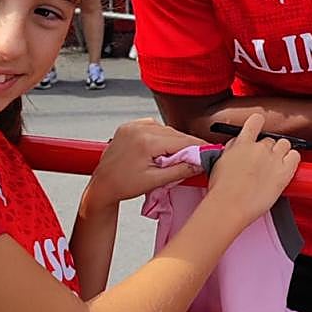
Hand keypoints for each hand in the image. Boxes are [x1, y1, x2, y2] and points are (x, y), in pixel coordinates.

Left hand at [86, 119, 206, 207]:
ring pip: (165, 129)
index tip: (209, 151)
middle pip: (175, 134)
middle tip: (196, 158)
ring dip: (174, 140)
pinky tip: (160, 148)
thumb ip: (181, 170)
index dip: (198, 147)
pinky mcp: (129, 126)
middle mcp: (139, 129)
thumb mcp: (156, 181)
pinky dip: (161, 135)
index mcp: (147, 142)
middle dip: (187, 145)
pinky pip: (153, 126)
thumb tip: (200, 162)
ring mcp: (133, 126)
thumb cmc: (123, 186)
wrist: (102, 185)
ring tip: (174, 157)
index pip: (182, 141)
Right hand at [205, 113, 299, 225]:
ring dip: (281, 151)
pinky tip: (286, 166)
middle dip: (267, 148)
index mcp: (242, 143)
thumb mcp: (220, 161)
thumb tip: (238, 144)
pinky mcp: (284, 172)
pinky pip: (295, 156)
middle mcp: (260, 148)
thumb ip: (232, 148)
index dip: (258, 124)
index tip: (257, 128)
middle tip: (261, 160)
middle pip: (270, 139)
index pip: (256, 121)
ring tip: (274, 164)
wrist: (230, 206)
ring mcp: (273, 159)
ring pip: (285, 144)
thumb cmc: (222, 190)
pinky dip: (292, 159)